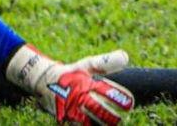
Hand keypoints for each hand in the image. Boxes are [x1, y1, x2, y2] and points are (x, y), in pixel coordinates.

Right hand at [6, 44, 133, 124]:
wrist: (46, 83)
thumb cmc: (73, 74)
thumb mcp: (88, 64)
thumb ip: (106, 62)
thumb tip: (126, 57)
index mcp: (86, 83)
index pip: (105, 92)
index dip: (119, 99)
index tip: (129, 103)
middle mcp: (79, 98)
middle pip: (99, 112)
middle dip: (113, 116)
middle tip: (123, 115)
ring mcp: (73, 112)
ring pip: (92, 123)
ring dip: (104, 123)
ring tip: (114, 122)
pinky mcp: (68, 121)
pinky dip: (92, 125)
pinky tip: (101, 124)